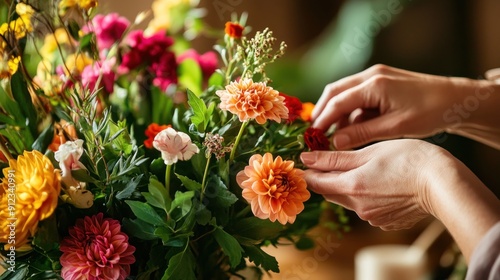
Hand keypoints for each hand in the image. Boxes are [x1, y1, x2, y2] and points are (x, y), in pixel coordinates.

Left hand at [301, 139, 499, 259]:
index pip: (316, 183)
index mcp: (351, 187)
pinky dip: (366, 195)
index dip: (308, 172)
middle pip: (331, 192)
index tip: (304, 161)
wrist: (444, 184)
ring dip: (347, 186)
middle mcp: (358, 207)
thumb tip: (305, 159)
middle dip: (326, 178)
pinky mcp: (386, 222)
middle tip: (329, 161)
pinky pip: (366, 208)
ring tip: (361, 168)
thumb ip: (335, 158)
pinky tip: (380, 183)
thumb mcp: (370, 152)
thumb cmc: (409, 160)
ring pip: (349, 200)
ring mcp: (373, 217)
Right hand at [312, 64, 499, 149]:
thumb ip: (363, 133)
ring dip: (336, 113)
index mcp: (375, 84)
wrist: (456, 99)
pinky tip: (351, 128)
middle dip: (322, 112)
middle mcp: (371, 75)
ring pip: (344, 93)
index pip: (338, 102)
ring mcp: (376, 76)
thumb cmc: (430, 112)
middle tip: (314, 134)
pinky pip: (357, 96)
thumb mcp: (396, 127)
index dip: (322, 120)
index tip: (313, 137)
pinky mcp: (380, 82)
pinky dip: (350, 111)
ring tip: (333, 136)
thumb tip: (336, 142)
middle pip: (335, 92)